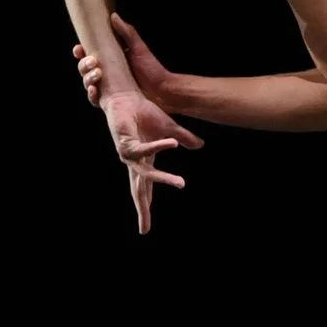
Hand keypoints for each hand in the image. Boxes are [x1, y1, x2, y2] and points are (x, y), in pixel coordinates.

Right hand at [72, 12, 176, 107]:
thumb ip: (126, 32)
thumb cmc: (151, 68)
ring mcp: (107, 88)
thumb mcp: (138, 48)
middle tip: (93, 60)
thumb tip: (112, 16)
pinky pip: (95, 100)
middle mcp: (105, 73)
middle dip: (84, 64)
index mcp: (109, 60)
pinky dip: (92, 95)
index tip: (78, 48)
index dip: (81, 52)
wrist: (162, 90)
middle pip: (84, 69)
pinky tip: (94, 90)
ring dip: (87, 78)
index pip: (89, 54)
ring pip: (87, 83)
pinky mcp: (110, 100)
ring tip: (97, 74)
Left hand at [101, 84, 205, 235]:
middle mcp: (134, 161)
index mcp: (143, 161)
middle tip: (145, 230)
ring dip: (164, 178)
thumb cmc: (143, 112)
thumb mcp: (169, 128)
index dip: (146, 206)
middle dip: (143, 209)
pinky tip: (173, 144)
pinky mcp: (126, 143)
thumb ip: (184, 137)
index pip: (145, 189)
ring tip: (182, 183)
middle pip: (139, 191)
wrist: (128, 96)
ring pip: (146, 174)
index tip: (145, 228)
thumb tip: (200, 146)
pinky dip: (159, 147)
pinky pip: (145, 149)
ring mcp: (129, 154)